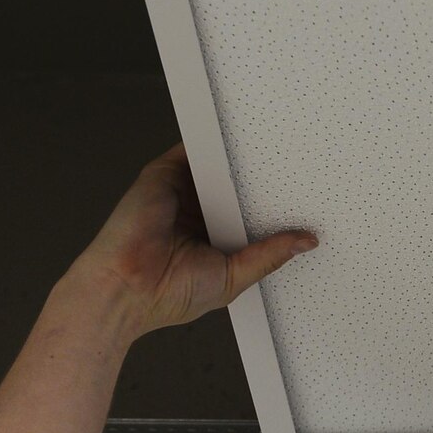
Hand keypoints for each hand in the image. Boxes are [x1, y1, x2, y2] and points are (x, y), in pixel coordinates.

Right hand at [71, 141, 318, 337]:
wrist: (125, 287)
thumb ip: (269, 255)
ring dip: (240, 157)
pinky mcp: (163, 174)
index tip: (304, 200)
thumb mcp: (235, 276)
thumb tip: (307, 241)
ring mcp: (180, 192)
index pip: (249, 214)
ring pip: (217, 166)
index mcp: (214, 239)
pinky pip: (192, 150)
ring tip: (279, 146)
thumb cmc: (171, 294)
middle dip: (262, 179)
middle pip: (236, 186)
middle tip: (300, 167)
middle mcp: (198, 213)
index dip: (273, 208)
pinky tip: (241, 137)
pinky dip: (212, 143)